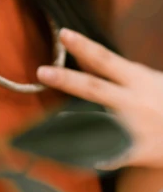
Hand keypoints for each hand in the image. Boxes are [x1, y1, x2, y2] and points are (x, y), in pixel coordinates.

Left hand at [36, 28, 162, 168]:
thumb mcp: (150, 80)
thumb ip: (119, 72)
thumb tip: (84, 57)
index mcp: (138, 80)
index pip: (106, 59)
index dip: (84, 45)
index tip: (63, 34)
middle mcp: (134, 102)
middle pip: (95, 88)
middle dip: (67, 79)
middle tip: (41, 71)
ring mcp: (135, 128)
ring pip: (97, 122)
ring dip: (71, 120)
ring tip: (44, 123)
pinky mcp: (138, 152)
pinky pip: (109, 154)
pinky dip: (91, 156)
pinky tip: (68, 157)